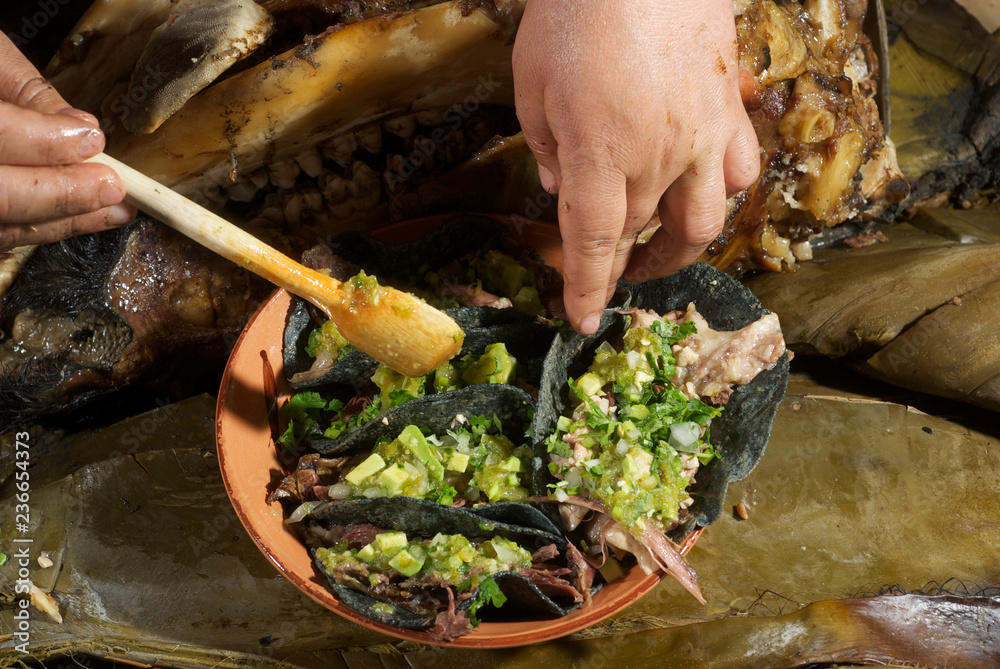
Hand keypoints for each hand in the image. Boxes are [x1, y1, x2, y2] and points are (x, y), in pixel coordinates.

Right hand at [0, 34, 134, 251]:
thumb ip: (23, 88)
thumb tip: (77, 123)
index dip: (45, 142)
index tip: (92, 138)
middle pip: (1, 196)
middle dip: (62, 193)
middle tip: (111, 185)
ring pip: (3, 225)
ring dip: (63, 220)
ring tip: (113, 208)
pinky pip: (1, 233)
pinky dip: (43, 227)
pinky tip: (80, 216)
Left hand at [513, 0, 759, 332]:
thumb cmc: (575, 12)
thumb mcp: (532, 81)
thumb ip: (548, 145)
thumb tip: (562, 186)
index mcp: (601, 153)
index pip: (594, 242)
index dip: (587, 287)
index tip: (581, 320)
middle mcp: (658, 155)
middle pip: (638, 235)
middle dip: (617, 268)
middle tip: (603, 280)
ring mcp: (702, 135)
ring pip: (702, 220)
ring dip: (678, 251)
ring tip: (657, 256)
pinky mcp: (729, 109)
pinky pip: (738, 171)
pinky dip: (719, 195)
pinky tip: (702, 192)